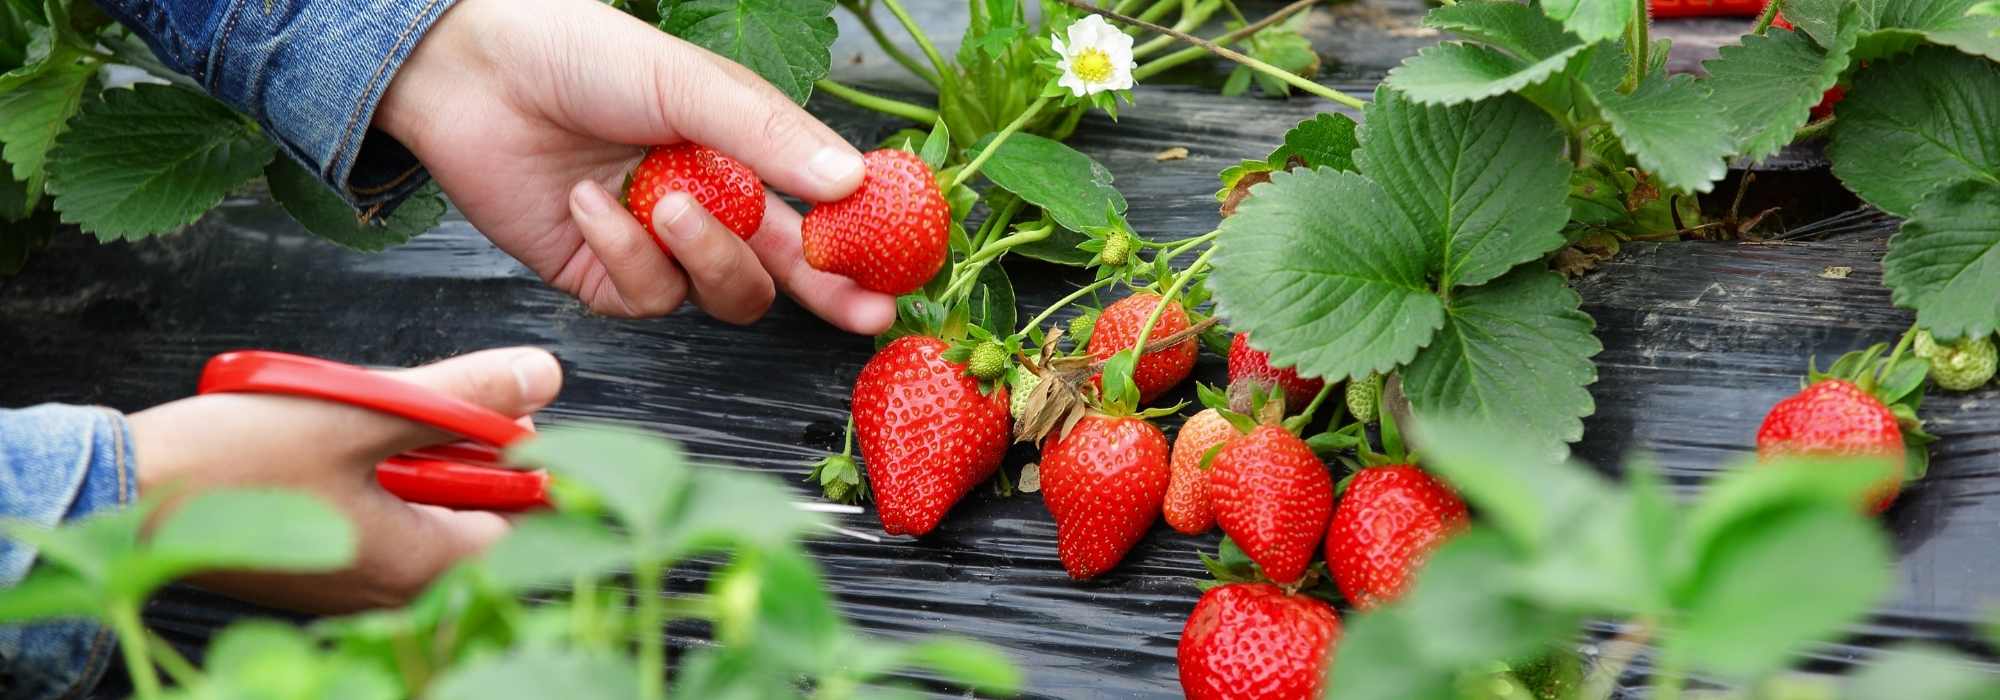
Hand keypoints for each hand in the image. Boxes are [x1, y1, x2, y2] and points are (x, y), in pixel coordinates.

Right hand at [127, 348, 562, 612]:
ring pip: (422, 506)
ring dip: (410, 454)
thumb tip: (543, 375)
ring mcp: (353, 579)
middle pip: (474, 512)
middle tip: (413, 402)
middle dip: (460, 450)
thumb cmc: (234, 461)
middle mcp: (392, 590)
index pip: (522, 519)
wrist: (123, 491)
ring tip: (359, 413)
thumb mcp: (363, 411)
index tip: (497, 413)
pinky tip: (332, 436)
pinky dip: (370, 470)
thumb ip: (462, 399)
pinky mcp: (319, 561)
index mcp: (420, 566)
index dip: (523, 459)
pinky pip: (376, 512)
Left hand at [376, 0, 894, 333]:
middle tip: (860, 310)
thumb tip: (848, 180)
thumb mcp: (688, 81)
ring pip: (721, 291)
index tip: (898, 265)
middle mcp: (706, 201)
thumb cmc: (577, 54)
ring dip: (700, 253)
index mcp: (740, 150)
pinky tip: (590, 203)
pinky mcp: (601, 275)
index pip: (817, 208)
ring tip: (661, 202)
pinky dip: (621, 253)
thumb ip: (769, 135)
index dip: (859, 242)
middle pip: (784, 269)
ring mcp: (655, 244)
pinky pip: (645, 297)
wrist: (468, 70)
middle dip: (825, 292)